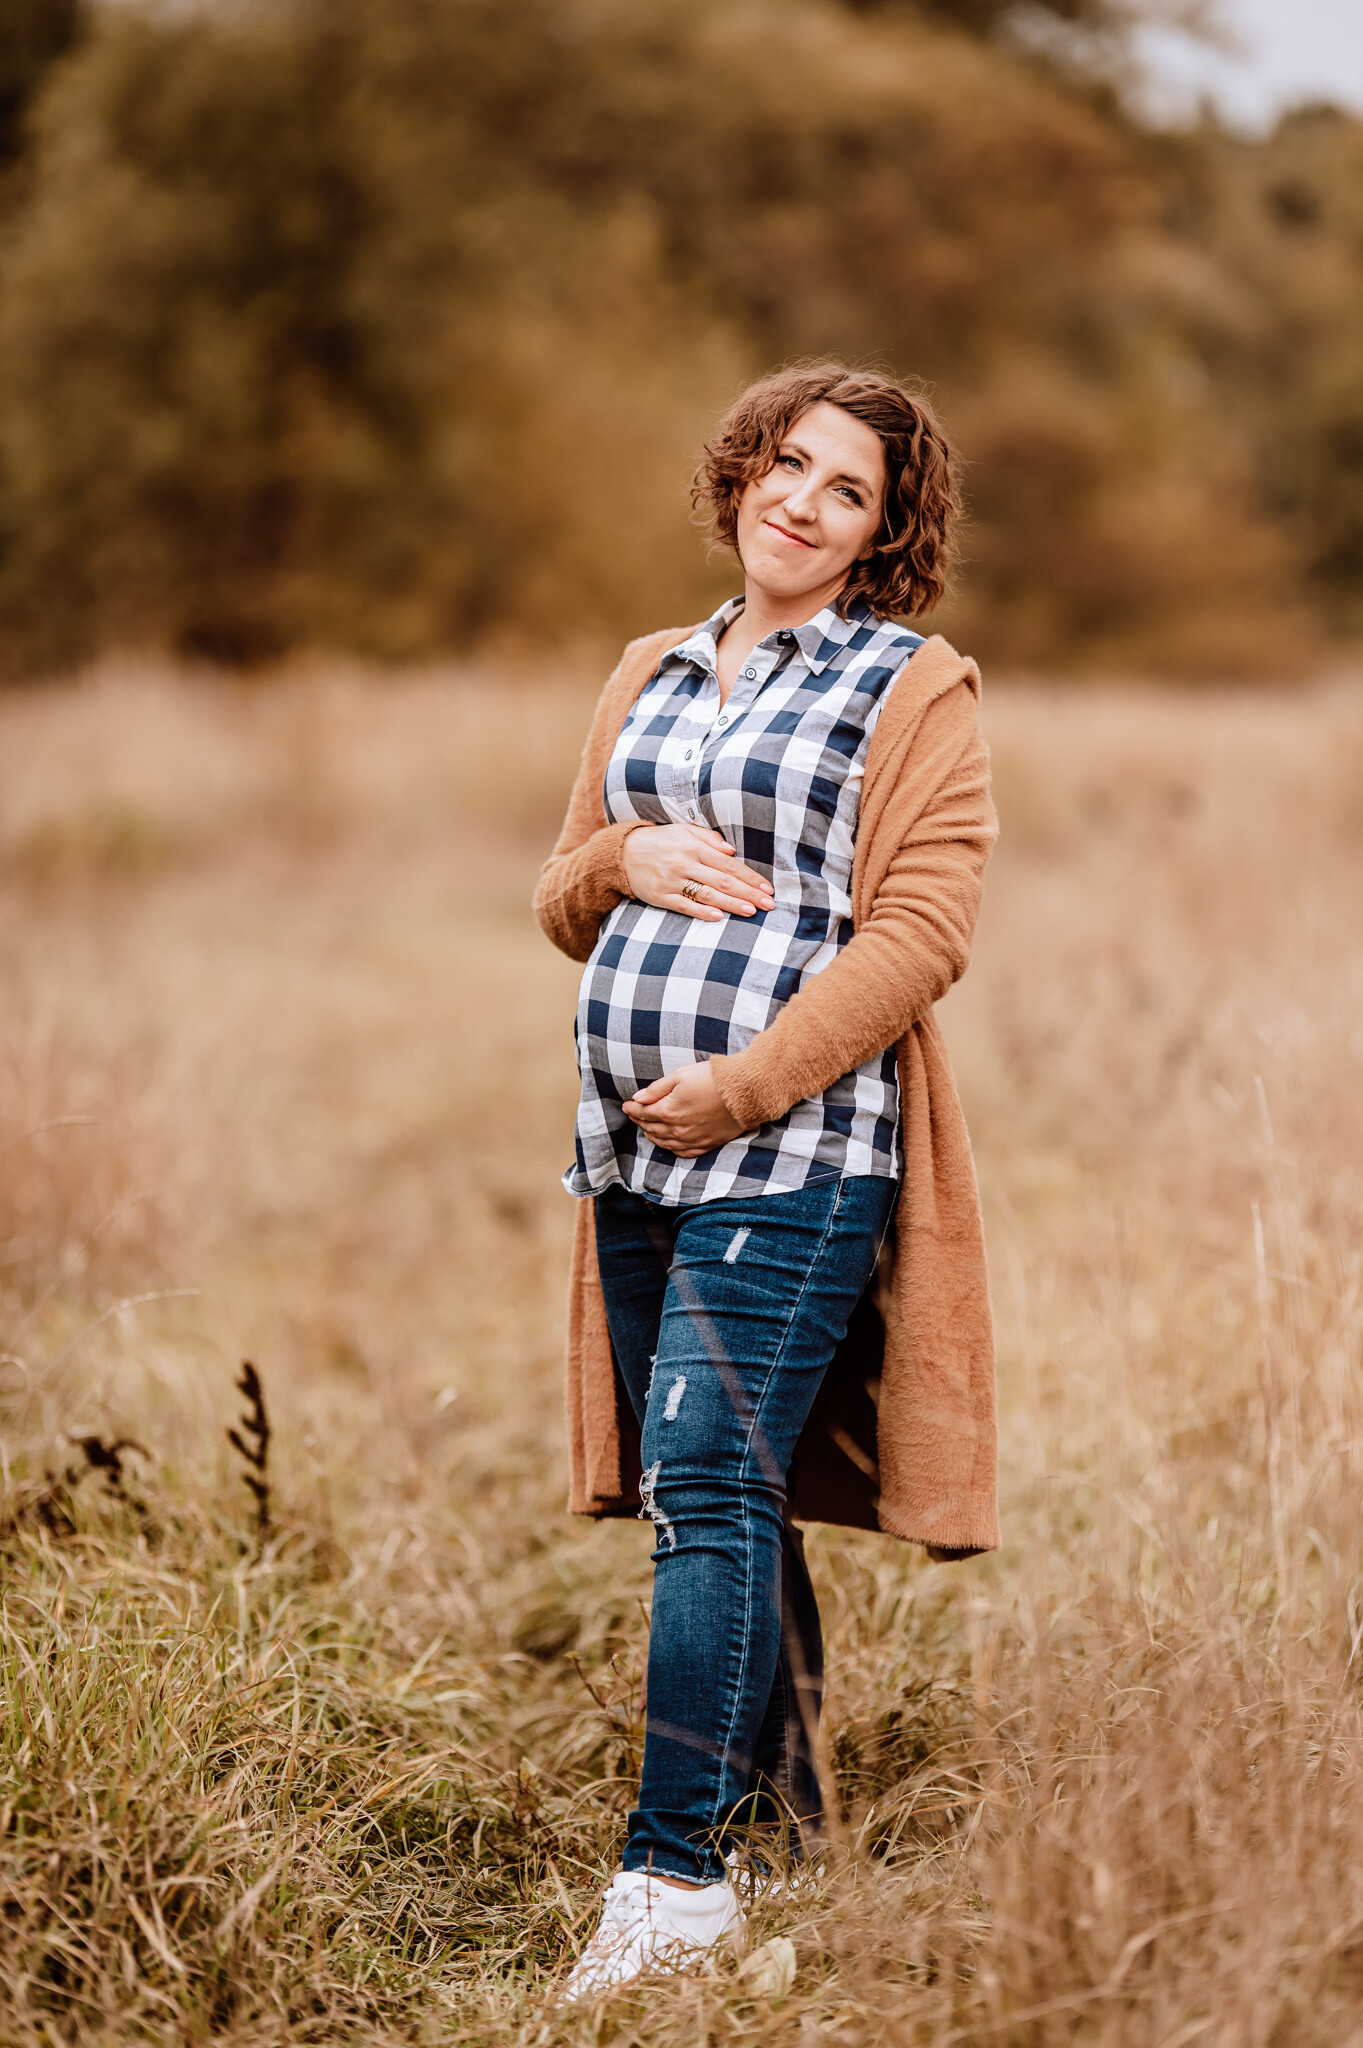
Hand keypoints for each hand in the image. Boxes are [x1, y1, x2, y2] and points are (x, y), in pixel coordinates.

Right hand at [622, 823, 773, 920]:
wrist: (623, 853)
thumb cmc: (661, 841)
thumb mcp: (684, 830)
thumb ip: (709, 838)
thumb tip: (732, 851)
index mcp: (694, 846)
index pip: (729, 865)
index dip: (751, 877)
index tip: (768, 888)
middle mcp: (685, 863)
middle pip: (723, 881)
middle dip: (748, 893)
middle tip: (768, 905)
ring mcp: (672, 881)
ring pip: (707, 894)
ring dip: (731, 904)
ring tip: (750, 911)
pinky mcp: (660, 896)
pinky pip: (684, 906)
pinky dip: (701, 912)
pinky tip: (719, 917)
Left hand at [622, 1063, 745, 1156]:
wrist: (744, 1091)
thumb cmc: (713, 1078)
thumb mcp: (681, 1075)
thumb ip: (657, 1089)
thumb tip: (638, 1098)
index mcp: (669, 1110)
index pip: (643, 1112)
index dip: (632, 1108)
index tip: (626, 1105)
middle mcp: (678, 1129)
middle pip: (652, 1128)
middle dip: (640, 1120)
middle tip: (634, 1115)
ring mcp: (692, 1139)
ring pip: (665, 1142)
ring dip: (653, 1135)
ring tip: (647, 1129)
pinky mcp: (707, 1144)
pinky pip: (683, 1152)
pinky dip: (672, 1148)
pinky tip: (668, 1143)